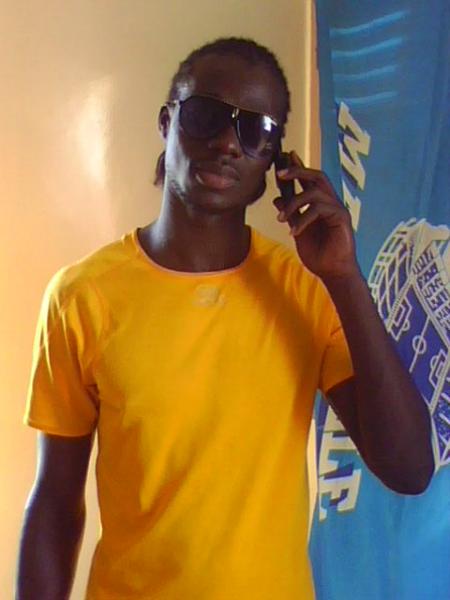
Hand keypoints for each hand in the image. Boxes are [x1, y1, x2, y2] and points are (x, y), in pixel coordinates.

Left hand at [274, 150, 358, 281]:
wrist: (332, 272)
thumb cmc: (318, 253)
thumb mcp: (298, 231)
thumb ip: (291, 214)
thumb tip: (277, 198)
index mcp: (320, 204)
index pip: (309, 181)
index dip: (297, 168)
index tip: (283, 157)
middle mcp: (330, 202)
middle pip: (317, 176)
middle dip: (298, 171)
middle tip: (280, 173)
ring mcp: (337, 208)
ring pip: (315, 192)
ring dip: (294, 203)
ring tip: (281, 219)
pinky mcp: (341, 217)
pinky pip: (319, 209)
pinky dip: (303, 218)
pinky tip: (294, 232)